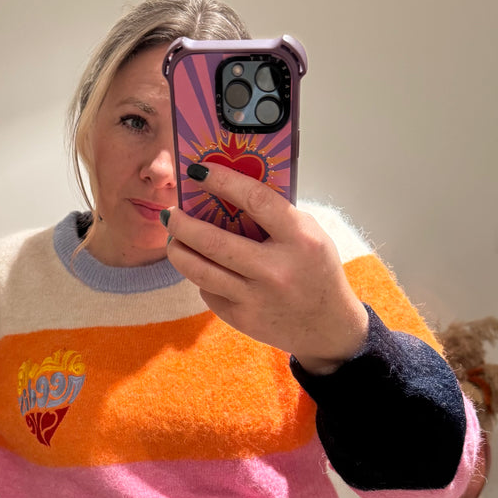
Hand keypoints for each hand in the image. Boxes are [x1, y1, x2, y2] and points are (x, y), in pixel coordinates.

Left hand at [163, 164, 368, 373]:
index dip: (221, 181)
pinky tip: (204, 268)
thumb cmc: (316, 270)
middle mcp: (276, 270)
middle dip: (182, 224)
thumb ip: (275, 216)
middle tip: (170, 213)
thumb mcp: (309, 236)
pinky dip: (202, 277)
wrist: (326, 326)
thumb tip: (225, 192)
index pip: (254, 200)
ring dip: (178, 251)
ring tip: (173, 239)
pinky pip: (209, 292)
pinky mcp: (242, 319)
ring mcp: (256, 298)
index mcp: (299, 239)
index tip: (197, 171)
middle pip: (213, 242)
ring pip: (200, 271)